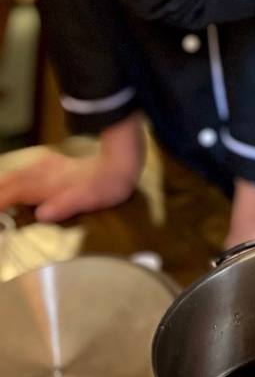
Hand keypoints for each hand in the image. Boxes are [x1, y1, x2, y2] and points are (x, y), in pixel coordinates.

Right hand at [0, 149, 139, 221]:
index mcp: (48, 184)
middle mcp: (44, 173)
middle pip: (10, 181)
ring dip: (3, 185)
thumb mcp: (87, 199)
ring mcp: (49, 166)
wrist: (121, 162)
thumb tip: (42, 214)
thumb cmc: (104, 186)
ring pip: (17, 174)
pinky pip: (27, 171)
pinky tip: (17, 182)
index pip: (13, 193)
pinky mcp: (56, 164)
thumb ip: (63, 205)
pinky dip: (15, 179)